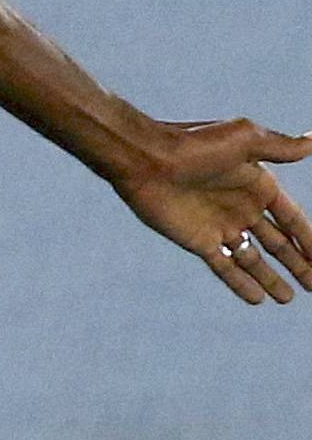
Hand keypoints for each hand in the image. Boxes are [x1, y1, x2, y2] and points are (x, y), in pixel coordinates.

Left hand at [111, 120, 311, 305]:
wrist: (143, 158)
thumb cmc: (193, 144)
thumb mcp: (244, 140)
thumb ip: (280, 147)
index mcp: (257, 183)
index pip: (293, 219)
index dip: (310, 239)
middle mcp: (241, 206)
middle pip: (277, 243)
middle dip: (297, 263)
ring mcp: (219, 225)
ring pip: (252, 259)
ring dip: (271, 278)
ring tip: (288, 299)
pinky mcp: (198, 240)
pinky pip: (224, 267)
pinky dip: (240, 283)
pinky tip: (257, 299)